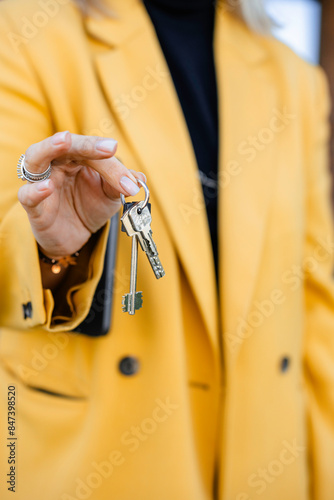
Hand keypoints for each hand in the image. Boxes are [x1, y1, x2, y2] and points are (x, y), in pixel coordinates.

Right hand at [18, 132, 144, 257]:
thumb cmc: (89, 206)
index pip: (94, 152)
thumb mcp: (109, 196)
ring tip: (65, 141)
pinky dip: (36, 190)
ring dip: (50, 147)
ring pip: (36, 157)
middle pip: (66, 145)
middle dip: (87, 144)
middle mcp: (56, 163)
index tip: (130, 180)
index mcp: (77, 156)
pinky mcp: (32, 206)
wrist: (74, 235)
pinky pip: (28, 195)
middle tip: (109, 147)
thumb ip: (120, 184)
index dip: (113, 165)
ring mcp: (41, 181)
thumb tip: (139, 178)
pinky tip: (47, 187)